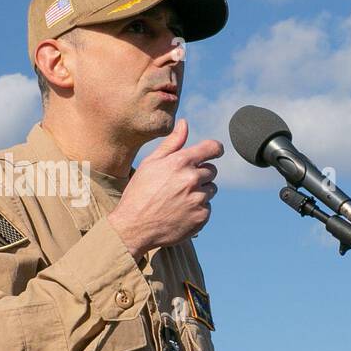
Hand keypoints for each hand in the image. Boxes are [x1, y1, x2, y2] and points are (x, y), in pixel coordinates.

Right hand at [108, 119, 221, 257]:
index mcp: (180, 162)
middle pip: (211, 170)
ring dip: (200, 191)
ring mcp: (199, 199)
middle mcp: (192, 179)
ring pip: (211, 189)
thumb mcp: (151, 163)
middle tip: (180, 183)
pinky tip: (180, 212)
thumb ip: (172, 143)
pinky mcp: (202, 217)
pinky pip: (208, 208)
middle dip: (200, 174)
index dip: (216, 148)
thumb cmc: (139, 192)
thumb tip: (185, 123)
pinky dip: (198, 209)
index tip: (216, 151)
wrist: (134, 227)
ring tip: (178, 199)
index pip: (212, 148)